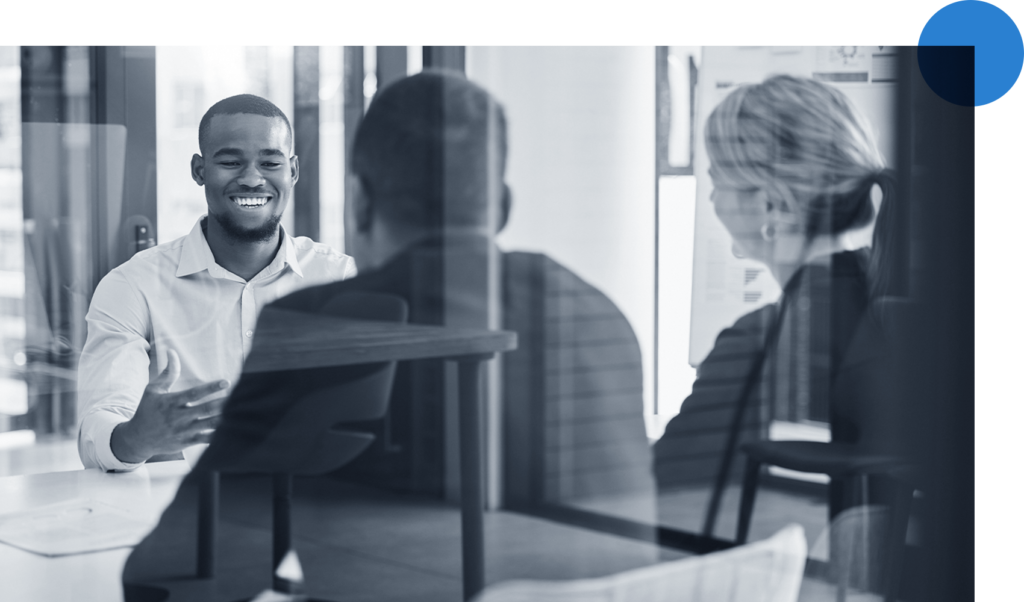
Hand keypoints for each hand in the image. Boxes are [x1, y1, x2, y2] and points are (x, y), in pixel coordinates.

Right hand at [111, 349, 230, 463]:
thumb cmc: (147, 410)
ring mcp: (184, 431)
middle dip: (223, 403)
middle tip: (240, 396)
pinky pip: (206, 439)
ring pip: (209, 425)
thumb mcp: (153, 390)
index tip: (226, 381)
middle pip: (205, 410)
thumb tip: (172, 351)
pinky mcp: (187, 442)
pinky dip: (219, 436)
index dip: (210, 388)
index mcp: (171, 403)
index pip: (194, 394)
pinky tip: (234, 429)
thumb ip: (168, 372)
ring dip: (225, 419)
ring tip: (242, 411)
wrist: (137, 439)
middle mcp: (179, 417)